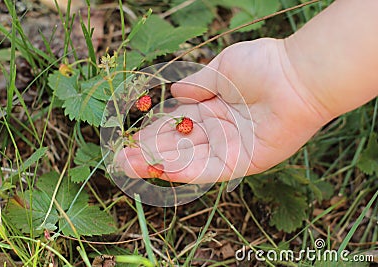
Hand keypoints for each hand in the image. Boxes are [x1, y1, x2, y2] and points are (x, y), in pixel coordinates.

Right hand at [117, 38, 330, 182]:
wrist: (296, 74)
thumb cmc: (262, 64)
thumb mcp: (221, 69)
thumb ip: (196, 85)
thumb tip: (173, 93)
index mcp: (212, 108)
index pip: (176, 125)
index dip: (153, 132)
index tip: (130, 138)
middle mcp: (219, 131)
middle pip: (178, 146)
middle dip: (148, 153)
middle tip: (120, 160)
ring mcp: (231, 148)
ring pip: (188, 160)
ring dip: (158, 165)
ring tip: (129, 167)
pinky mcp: (244, 162)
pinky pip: (209, 169)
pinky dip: (185, 171)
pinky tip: (160, 170)